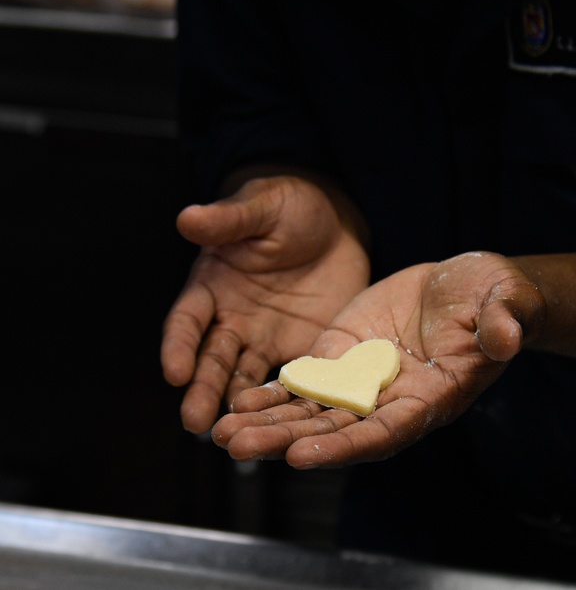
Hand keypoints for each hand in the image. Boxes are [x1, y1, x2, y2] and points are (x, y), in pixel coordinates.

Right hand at [161, 175, 369, 433]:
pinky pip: (290, 378)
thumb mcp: (262, 208)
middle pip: (212, 359)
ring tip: (233, 436)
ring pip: (244, 377)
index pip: (187, 321)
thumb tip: (187, 217)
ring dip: (237, 405)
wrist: (335, 223)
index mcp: (211, 286)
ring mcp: (265, 337)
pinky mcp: (300, 347)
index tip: (174, 372)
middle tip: (196, 424)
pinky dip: (284, 400)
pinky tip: (283, 424)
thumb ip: (229, 220)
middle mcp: (231, 319)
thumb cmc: (288, 207)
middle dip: (203, 390)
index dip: (179, 345)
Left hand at [210, 252, 545, 467]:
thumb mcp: (507, 302)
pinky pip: (305, 382)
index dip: (346, 446)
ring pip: (311, 412)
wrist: (471, 285)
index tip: (302, 455)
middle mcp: (391, 400)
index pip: (385, 431)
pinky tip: (236, 401)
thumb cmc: (497, 297)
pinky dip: (272, 394)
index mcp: (432, 398)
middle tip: (240, 446)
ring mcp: (364, 381)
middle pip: (335, 431)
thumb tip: (505, 338)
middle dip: (286, 440)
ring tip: (222, 432)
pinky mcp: (344, 356)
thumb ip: (504, 322)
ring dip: (268, 424)